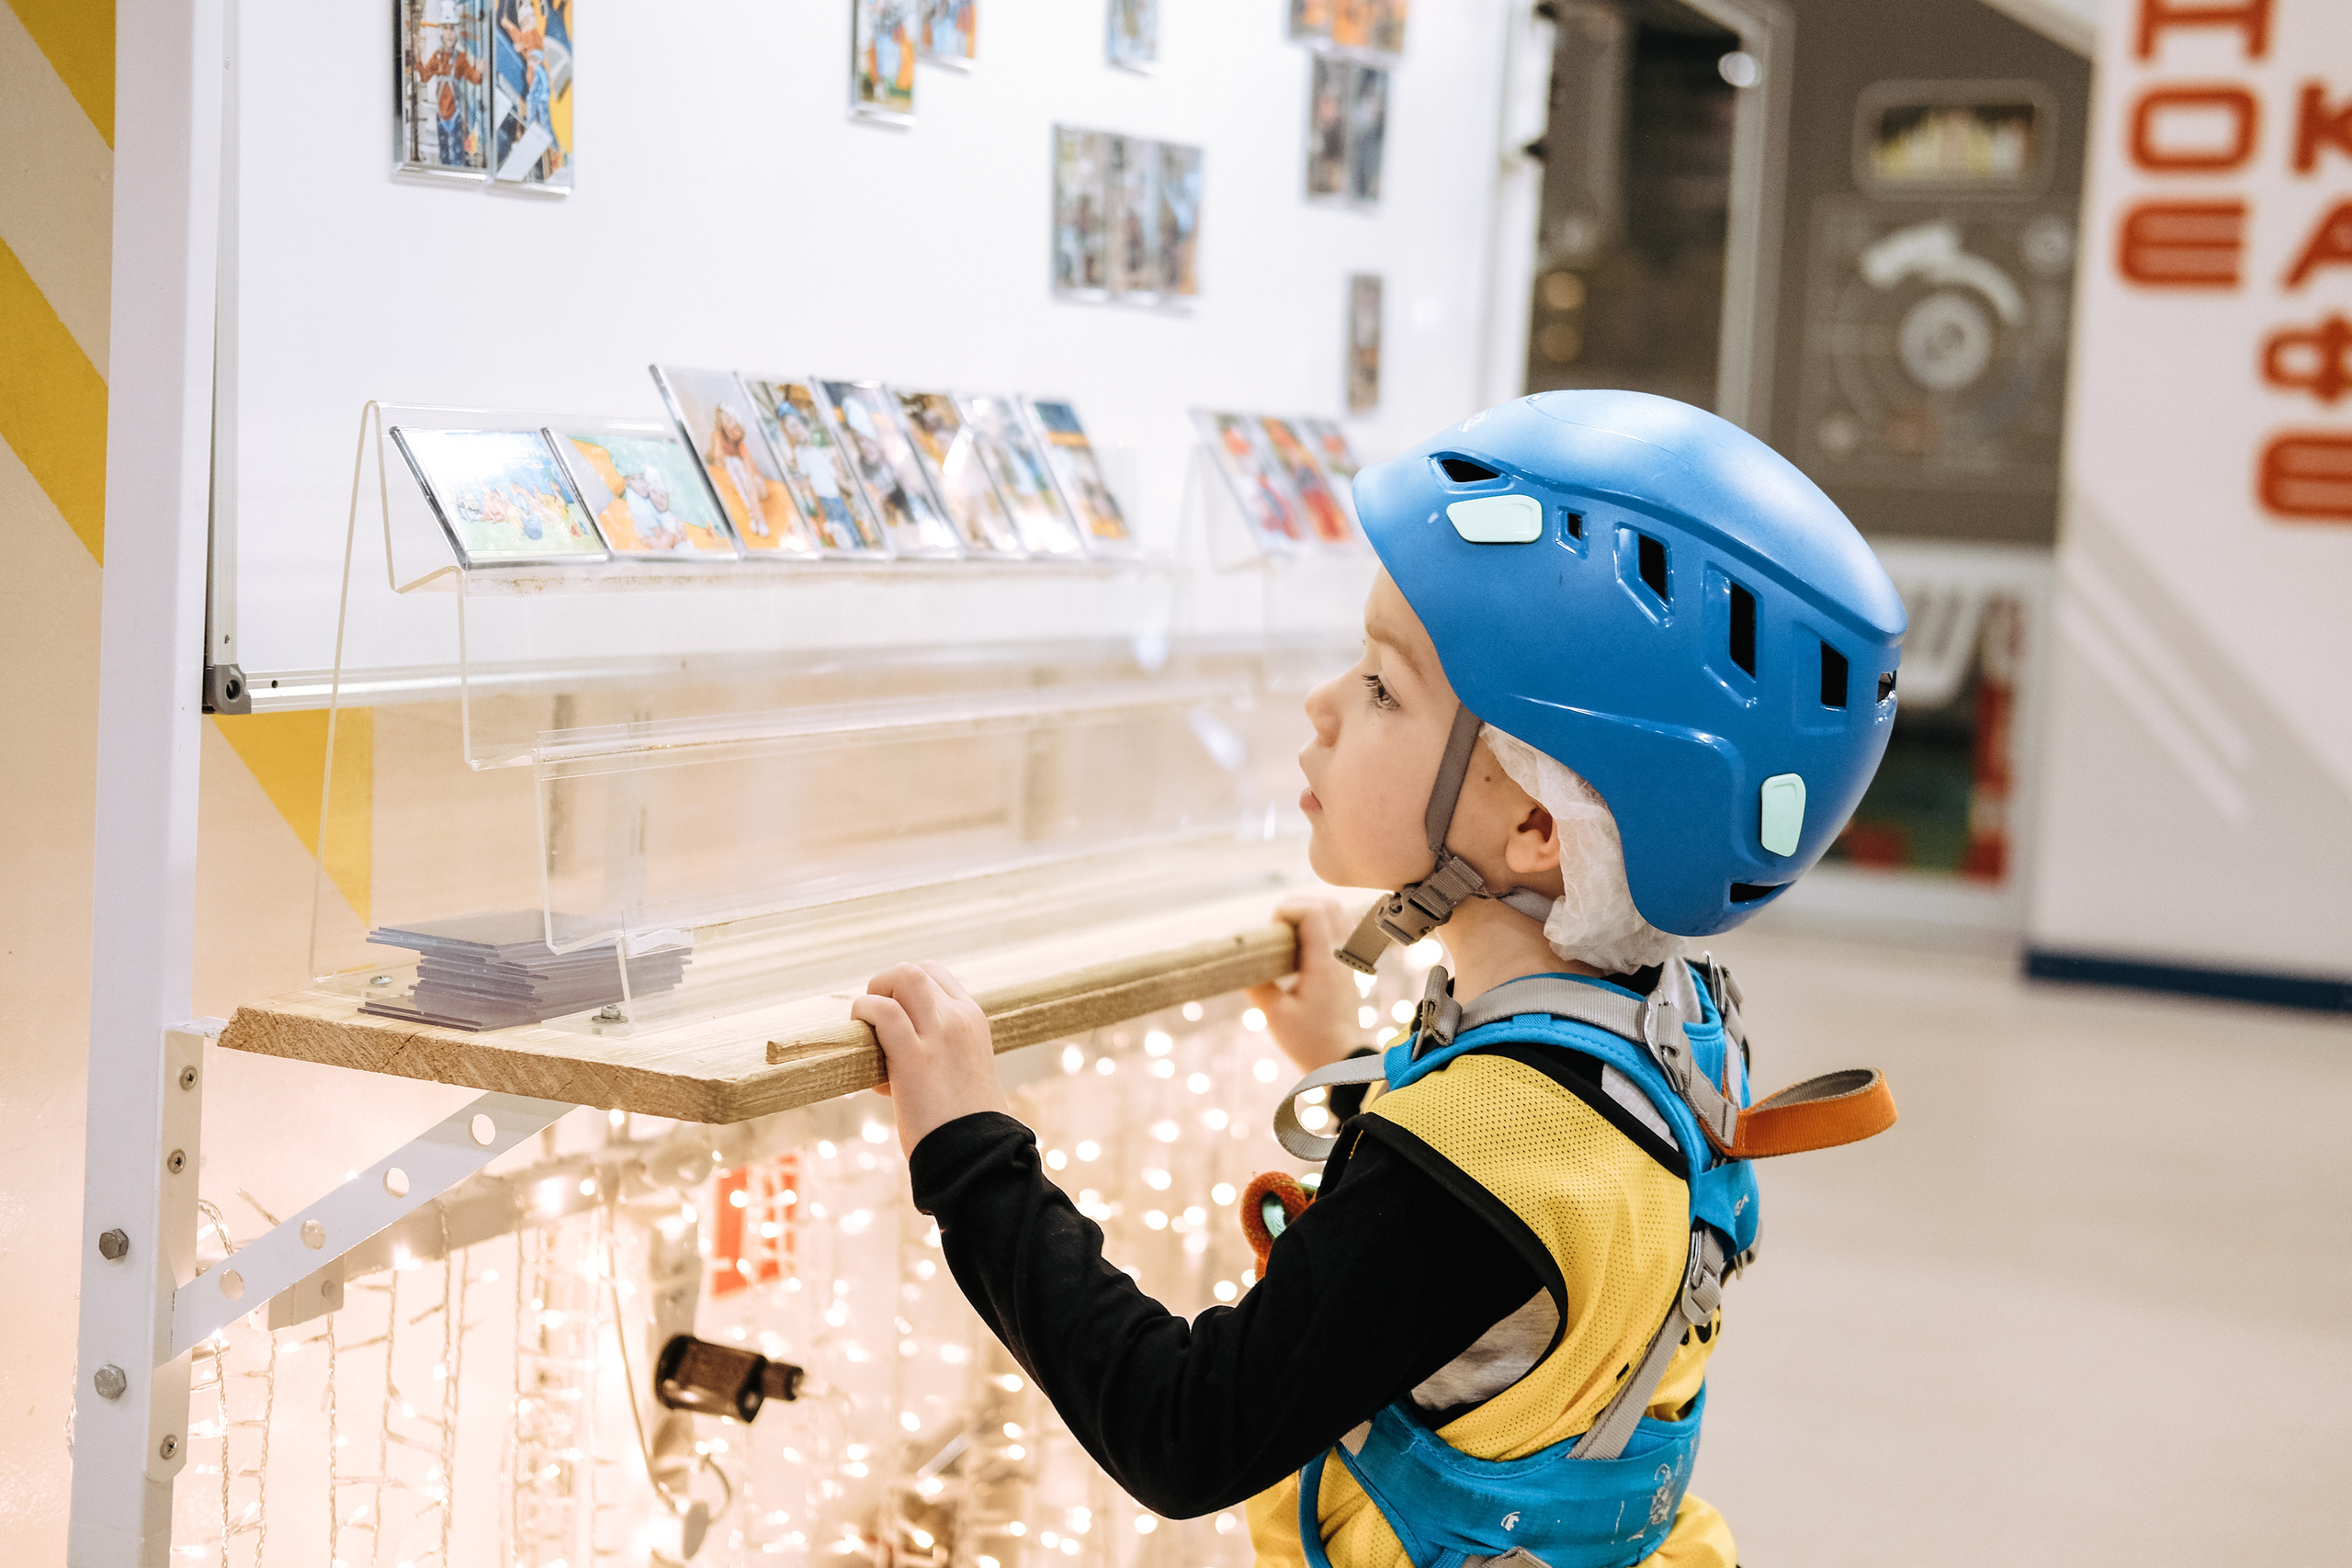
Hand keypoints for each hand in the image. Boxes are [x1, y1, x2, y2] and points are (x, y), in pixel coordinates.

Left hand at [852, 962, 1011, 1158]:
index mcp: (974, 1020)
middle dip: (886, 987)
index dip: (905, 991)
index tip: (896, 1021)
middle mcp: (960, 1018)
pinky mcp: (915, 1057)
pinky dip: (865, 1015)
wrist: (977, 1156)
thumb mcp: (963, 1073)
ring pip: (903, 977)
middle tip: (875, 1024)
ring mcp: (940, 1034)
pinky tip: (861, 1044)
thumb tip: (895, 1060)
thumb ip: (941, 1054)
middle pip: (915, 970)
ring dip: (875, 995)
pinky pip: (883, 1012)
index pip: (935, 975)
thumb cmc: (966, 1125)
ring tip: (867, 1029)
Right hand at [1243, 898, 1365, 1074]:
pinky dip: (1325, 924)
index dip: (1287, 910)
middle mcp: (1341, 955)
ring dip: (1312, 913)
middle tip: (1278, 928)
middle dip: (1298, 905)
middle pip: (1328, 904)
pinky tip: (1306, 943)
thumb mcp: (1274, 1015)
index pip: (1312, 913)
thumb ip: (1257, 985)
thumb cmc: (1308, 1041)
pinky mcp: (1349, 966)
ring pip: (1339, 913)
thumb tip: (1240, 962)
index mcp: (1323, 964)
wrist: (1340, 1059)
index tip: (1271, 930)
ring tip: (1291, 933)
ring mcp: (1348, 959)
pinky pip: (1344, 928)